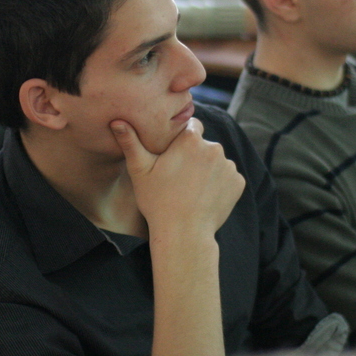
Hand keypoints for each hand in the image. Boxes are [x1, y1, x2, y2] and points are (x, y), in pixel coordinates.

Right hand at [111, 117, 244, 239]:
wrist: (184, 234)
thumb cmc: (158, 201)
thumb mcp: (140, 171)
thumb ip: (130, 142)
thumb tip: (117, 121)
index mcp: (190, 139)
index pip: (191, 125)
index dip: (182, 138)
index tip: (174, 153)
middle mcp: (214, 147)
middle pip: (204, 144)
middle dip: (195, 154)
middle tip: (180, 175)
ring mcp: (228, 166)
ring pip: (216, 161)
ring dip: (208, 169)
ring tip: (192, 188)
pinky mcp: (238, 182)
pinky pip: (228, 177)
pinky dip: (220, 183)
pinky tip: (204, 196)